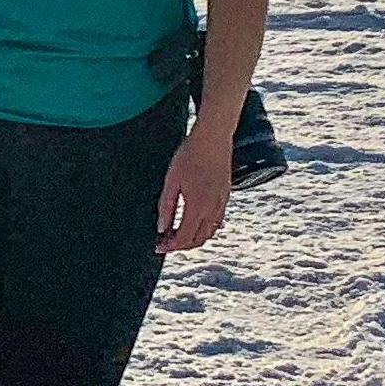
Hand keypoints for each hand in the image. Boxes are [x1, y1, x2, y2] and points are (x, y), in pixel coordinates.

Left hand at [156, 127, 234, 253]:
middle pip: (198, 239)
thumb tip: (162, 228)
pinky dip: (205, 229)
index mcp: (198, 207)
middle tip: (165, 242)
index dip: (170, 246)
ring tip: (177, 235)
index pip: (184, 238)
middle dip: (180, 246)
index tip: (158, 246)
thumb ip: (166, 206)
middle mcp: (213, 209)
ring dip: (193, 239)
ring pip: (209, 233)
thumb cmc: (190, 156)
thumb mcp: (171, 180)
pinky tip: (195, 224)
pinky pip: (217, 222)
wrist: (214, 139)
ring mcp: (222, 203)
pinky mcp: (226, 196)